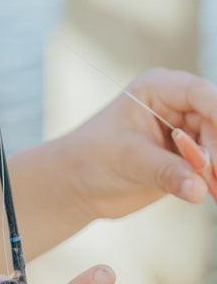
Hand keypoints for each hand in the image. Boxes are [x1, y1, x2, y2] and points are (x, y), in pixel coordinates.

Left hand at [56, 67, 216, 220]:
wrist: (80, 181)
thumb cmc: (92, 157)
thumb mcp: (128, 159)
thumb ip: (166, 172)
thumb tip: (198, 188)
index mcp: (156, 88)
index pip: (200, 94)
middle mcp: (176, 104)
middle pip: (216, 121)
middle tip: (210, 177)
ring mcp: (186, 130)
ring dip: (216, 170)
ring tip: (209, 191)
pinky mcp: (191, 156)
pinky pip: (216, 166)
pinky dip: (215, 180)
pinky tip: (210, 194)